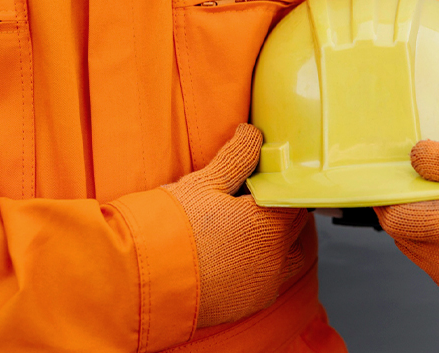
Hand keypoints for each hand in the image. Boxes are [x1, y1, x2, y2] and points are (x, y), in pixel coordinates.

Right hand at [163, 124, 307, 326]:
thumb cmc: (171, 229)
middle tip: (262, 199)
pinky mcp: (249, 304)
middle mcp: (275, 256)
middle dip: (284, 210)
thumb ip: (237, 157)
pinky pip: (271, 280)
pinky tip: (242, 255)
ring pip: (290, 255)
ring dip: (282, 241)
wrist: (142, 282)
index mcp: (269, 223)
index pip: (295, 196)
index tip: (270, 177)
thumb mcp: (204, 184)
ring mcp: (264, 284)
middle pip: (296, 226)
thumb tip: (253, 133)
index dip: (283, 184)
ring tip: (256, 228)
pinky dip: (266, 266)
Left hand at [374, 139, 438, 308]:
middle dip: (407, 208)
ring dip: (420, 226)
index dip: (390, 196)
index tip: (400, 176)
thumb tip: (417, 158)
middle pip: (401, 234)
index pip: (398, 219)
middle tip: (430, 185)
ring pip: (412, 250)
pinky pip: (430, 265)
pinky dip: (435, 245)